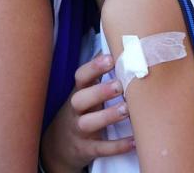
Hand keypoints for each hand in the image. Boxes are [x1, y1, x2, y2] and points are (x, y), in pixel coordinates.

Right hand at [41, 53, 134, 172]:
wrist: (59, 146)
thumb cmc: (81, 111)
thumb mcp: (85, 92)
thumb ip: (99, 73)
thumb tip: (118, 44)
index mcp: (78, 92)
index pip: (81, 77)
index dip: (94, 67)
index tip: (110, 58)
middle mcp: (76, 110)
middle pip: (80, 99)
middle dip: (99, 91)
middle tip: (120, 84)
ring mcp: (79, 130)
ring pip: (88, 123)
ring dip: (107, 115)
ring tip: (127, 109)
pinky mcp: (86, 149)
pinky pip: (100, 148)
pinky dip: (117, 146)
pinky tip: (134, 141)